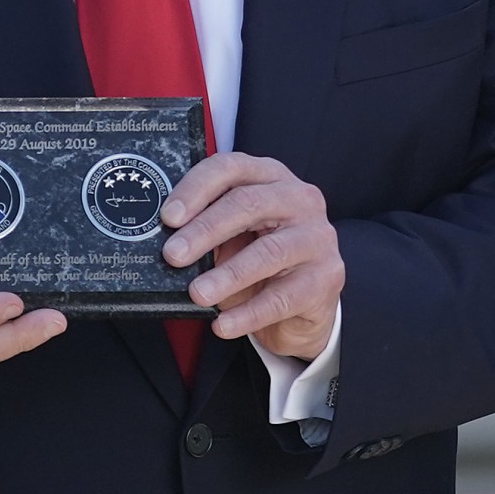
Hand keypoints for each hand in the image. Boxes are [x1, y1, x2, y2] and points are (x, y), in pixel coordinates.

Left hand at [161, 152, 343, 360]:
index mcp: (271, 178)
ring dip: (227, 275)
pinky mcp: (327, 277)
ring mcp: (318, 237)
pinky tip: (223, 325)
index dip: (197, 189)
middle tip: (173, 255)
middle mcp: (300, 199)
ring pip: (269, 252)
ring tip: (197, 294)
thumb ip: (206, 231)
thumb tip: (166, 243)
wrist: (304, 303)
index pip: (232, 168)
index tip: (168, 217)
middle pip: (249, 204)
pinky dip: (249, 313)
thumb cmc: (259, 261)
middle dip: (206, 230)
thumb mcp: (232, 238)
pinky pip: (283, 297)